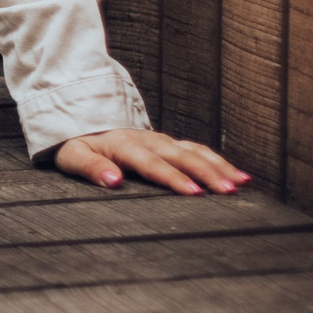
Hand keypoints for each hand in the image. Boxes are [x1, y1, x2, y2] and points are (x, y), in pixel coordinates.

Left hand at [54, 128, 249, 195]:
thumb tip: (112, 180)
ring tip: (241, 183)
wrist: (82, 119)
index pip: (152, 164)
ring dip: (219, 166)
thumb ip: (91, 167)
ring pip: (195, 151)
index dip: (173, 178)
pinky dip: (218, 160)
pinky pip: (197, 149)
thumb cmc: (76, 143)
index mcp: (125, 145)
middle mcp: (148, 140)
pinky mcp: (168, 142)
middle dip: (207, 173)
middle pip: (181, 156)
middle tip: (228, 191)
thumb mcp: (72, 155)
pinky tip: (238, 175)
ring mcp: (161, 140)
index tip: (193, 193)